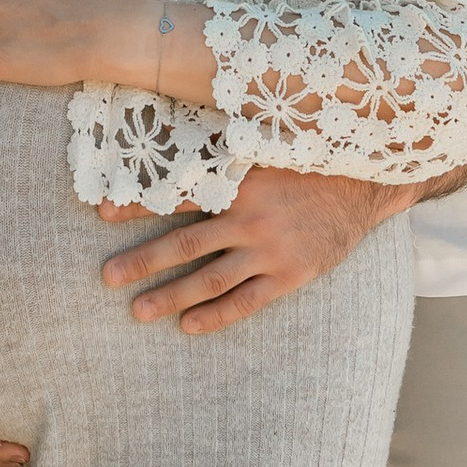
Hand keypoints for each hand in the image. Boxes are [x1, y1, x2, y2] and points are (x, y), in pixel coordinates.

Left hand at [98, 165, 407, 335]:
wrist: (365, 186)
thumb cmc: (308, 162)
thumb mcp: (267, 147)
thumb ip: (226, 150)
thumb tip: (179, 140)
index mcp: (240, 181)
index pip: (178, 193)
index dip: (139, 203)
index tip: (101, 212)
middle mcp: (250, 217)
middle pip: (186, 244)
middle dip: (143, 261)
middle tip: (107, 277)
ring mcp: (270, 249)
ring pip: (211, 278)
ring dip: (171, 295)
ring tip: (138, 310)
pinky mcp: (291, 274)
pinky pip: (247, 301)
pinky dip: (216, 315)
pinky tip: (188, 326)